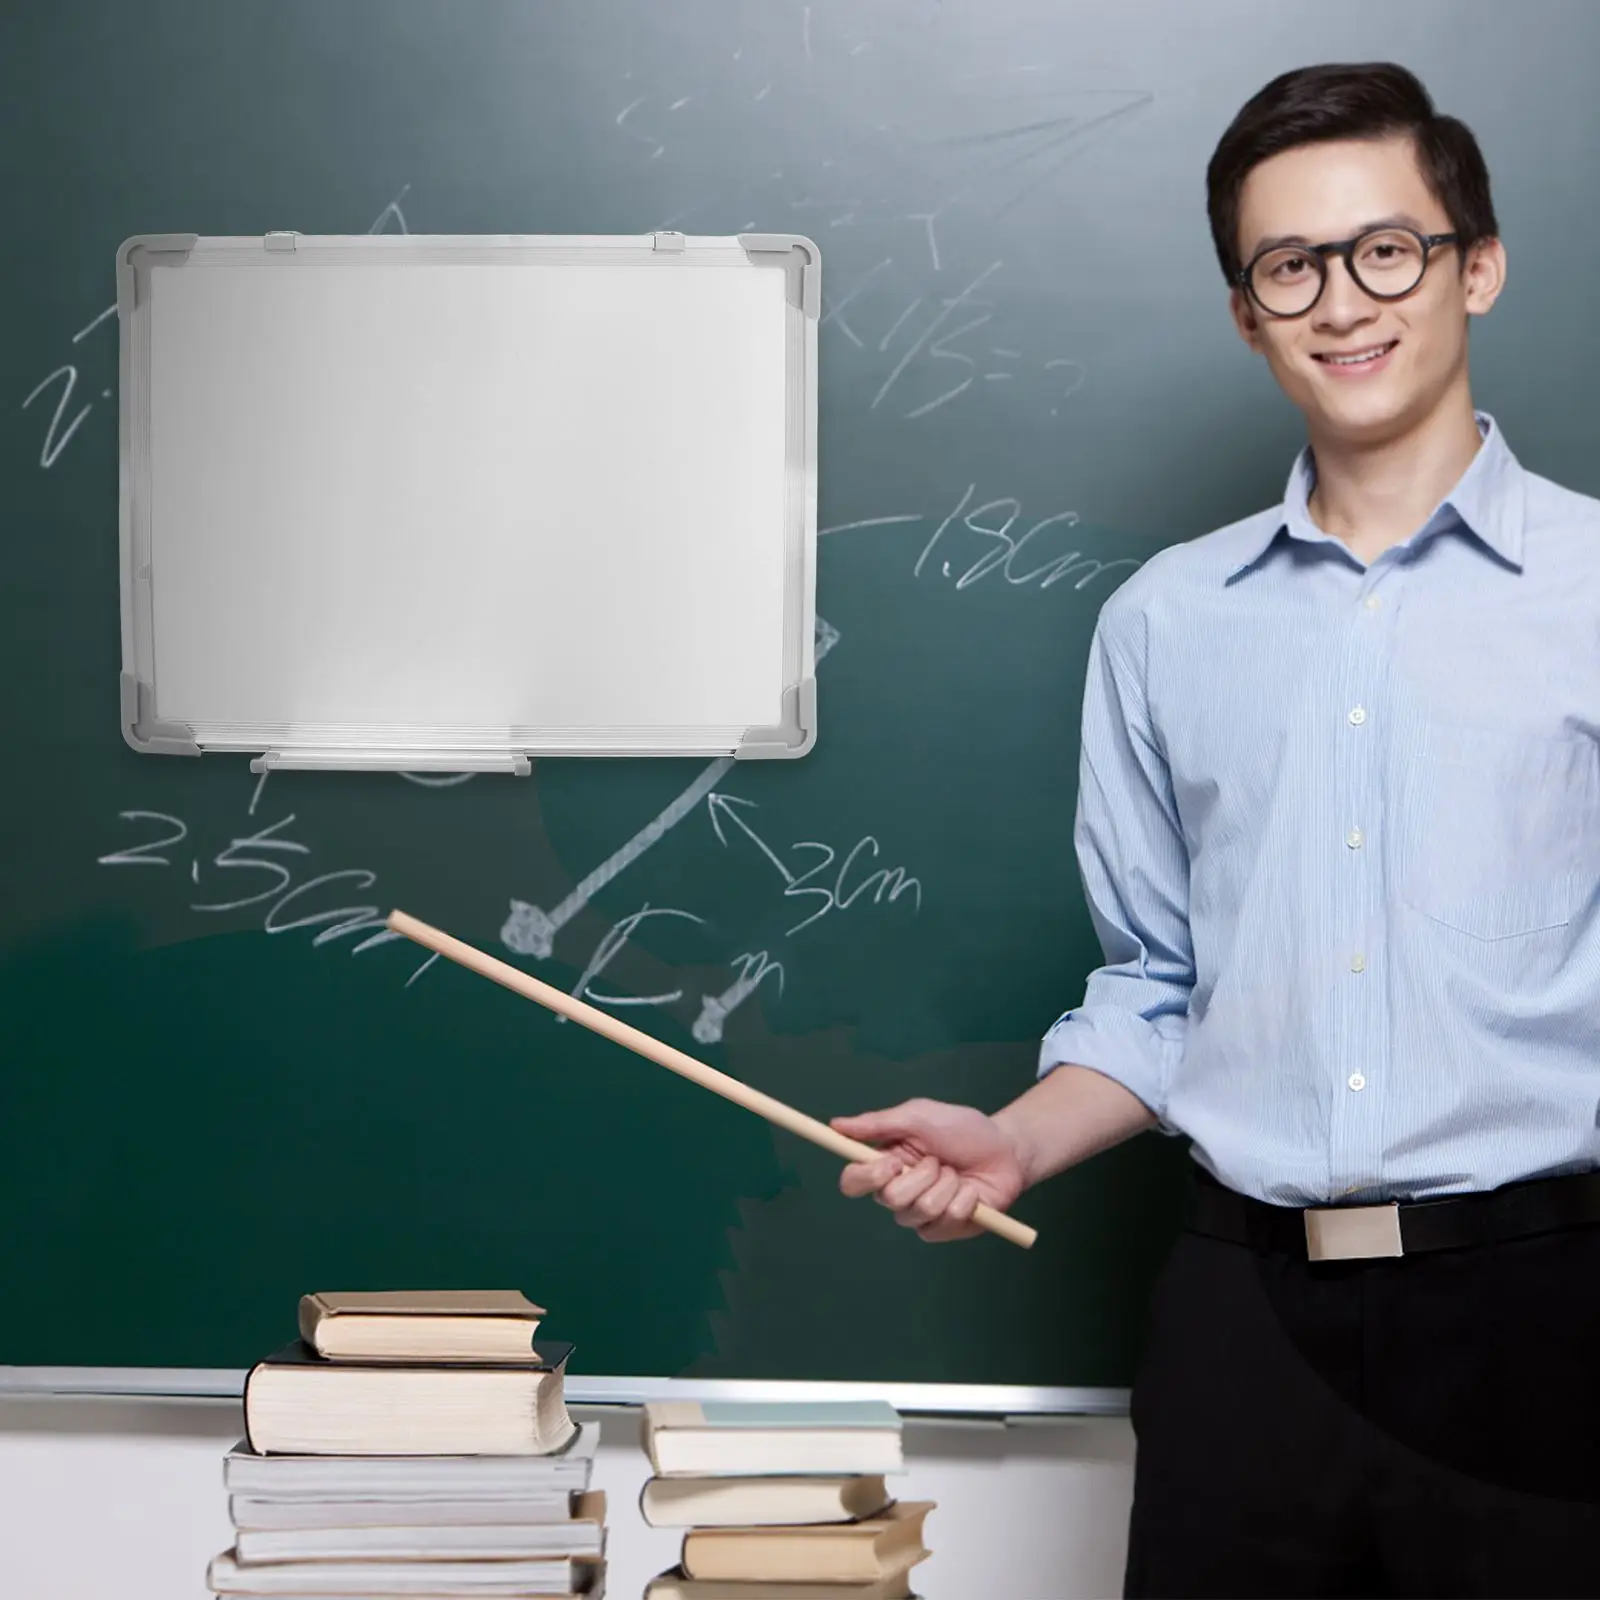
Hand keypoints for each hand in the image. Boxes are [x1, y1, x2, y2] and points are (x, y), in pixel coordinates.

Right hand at [830, 1098, 1027, 1241]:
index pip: (852, 1182)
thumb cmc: (962, 1129)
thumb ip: (878, 1123)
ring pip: (920, 1210)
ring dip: (946, 1184)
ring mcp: (920, 1215)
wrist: (1006, 1150)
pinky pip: (946, 1220)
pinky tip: (971, 1191)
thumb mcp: (920, 1116)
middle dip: (921, 1174)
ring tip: (957, 1172)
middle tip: (937, 1159)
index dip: (866, 1178)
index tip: (891, 1162)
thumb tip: (836, 1124)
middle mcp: (897, 1193)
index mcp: (885, 1165)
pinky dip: (964, 1199)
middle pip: (889, 1199)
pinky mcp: (944, 1230)